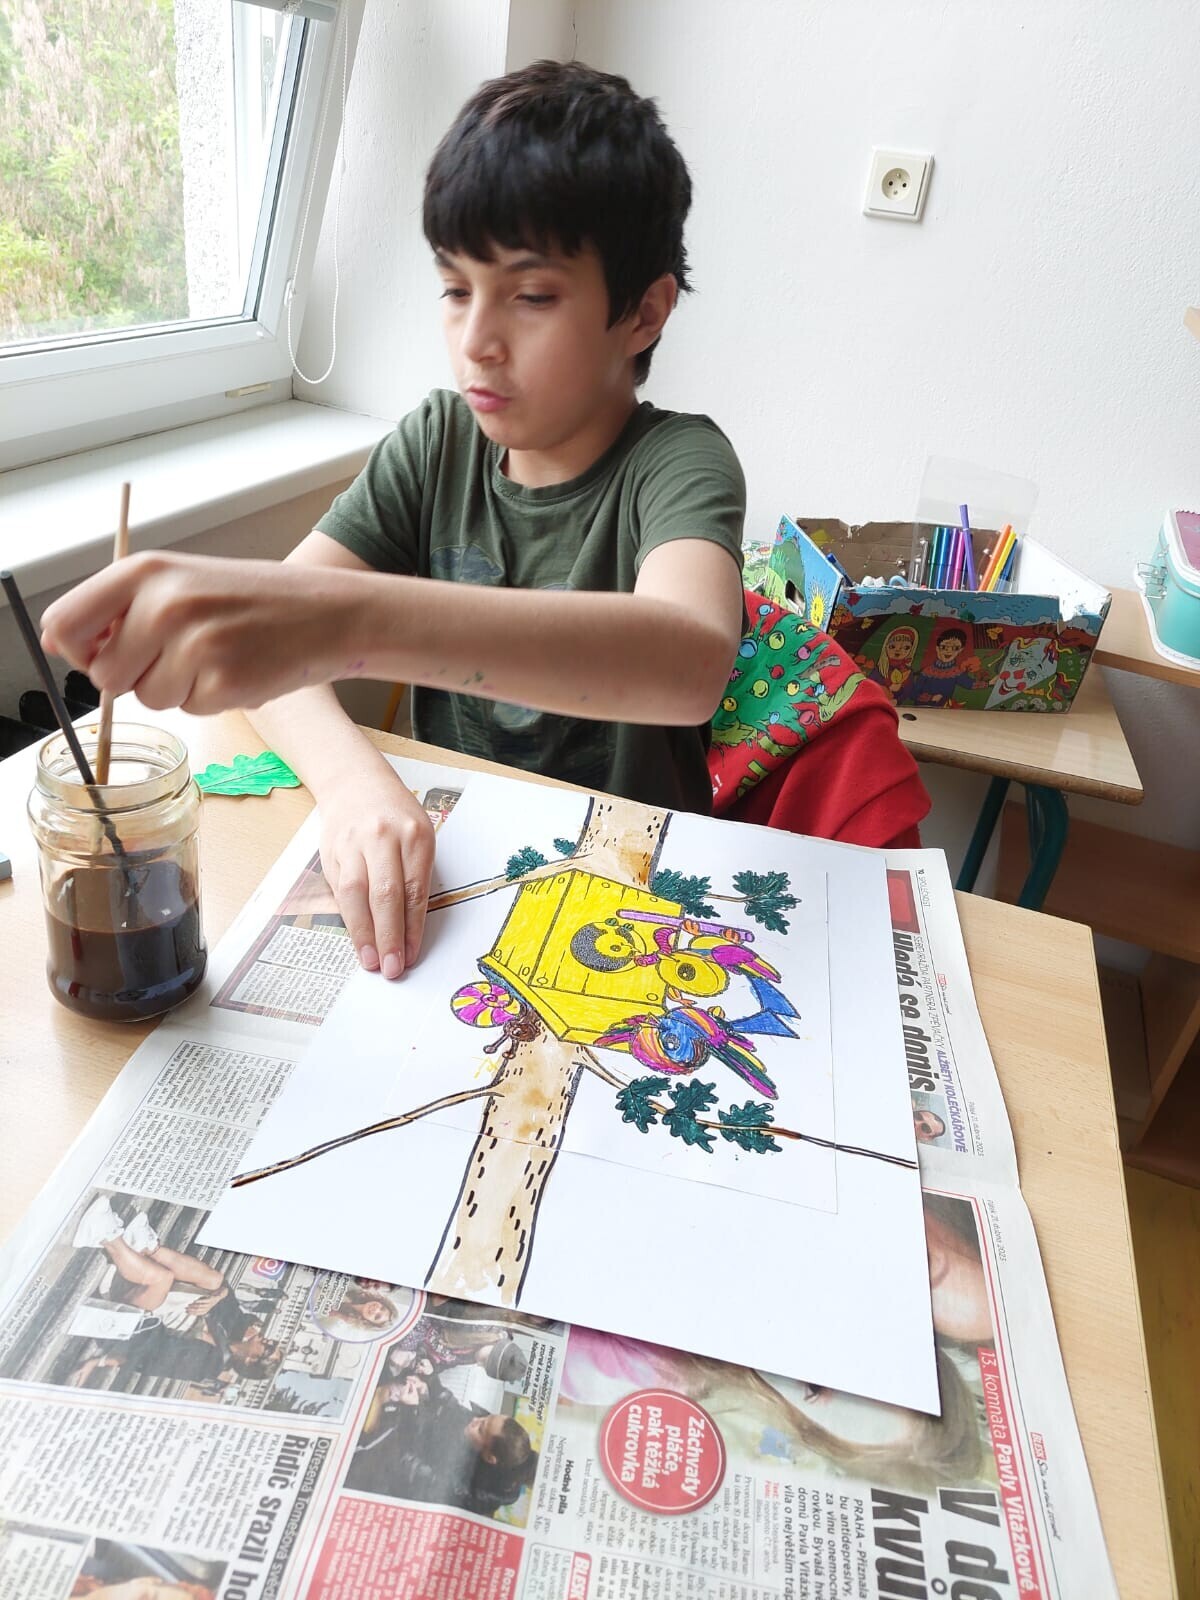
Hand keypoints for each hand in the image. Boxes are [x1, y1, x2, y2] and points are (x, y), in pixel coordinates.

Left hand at [40, 551, 362, 712]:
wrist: (325, 612)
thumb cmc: (250, 600)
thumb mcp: (180, 582)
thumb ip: (119, 607)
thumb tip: (59, 643)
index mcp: (146, 571)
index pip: (65, 623)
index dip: (77, 650)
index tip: (105, 652)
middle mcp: (165, 603)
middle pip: (103, 673)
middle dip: (134, 676)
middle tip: (179, 653)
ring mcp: (195, 643)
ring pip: (146, 698)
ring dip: (177, 689)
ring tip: (215, 658)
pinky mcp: (223, 681)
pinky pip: (189, 710)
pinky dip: (211, 700)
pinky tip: (238, 671)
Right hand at [186, 1289, 225, 1314]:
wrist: (222, 1293)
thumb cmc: (213, 1297)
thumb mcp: (207, 1302)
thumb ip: (201, 1304)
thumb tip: (193, 1305)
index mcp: (207, 1309)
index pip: (198, 1313)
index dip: (192, 1313)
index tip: (186, 1312)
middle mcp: (208, 1307)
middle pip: (199, 1310)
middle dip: (191, 1310)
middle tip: (186, 1308)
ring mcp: (211, 1304)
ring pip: (201, 1306)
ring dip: (194, 1306)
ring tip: (189, 1305)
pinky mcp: (212, 1299)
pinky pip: (205, 1301)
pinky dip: (200, 1301)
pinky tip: (195, 1301)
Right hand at [320, 770, 435, 976]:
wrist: (355, 783)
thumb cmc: (395, 815)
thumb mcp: (419, 836)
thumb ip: (414, 877)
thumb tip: (408, 930)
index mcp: (414, 836)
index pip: (414, 891)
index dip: (412, 928)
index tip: (411, 955)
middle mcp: (383, 838)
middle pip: (385, 896)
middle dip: (388, 937)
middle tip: (391, 968)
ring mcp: (353, 844)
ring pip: (357, 895)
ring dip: (363, 933)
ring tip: (370, 960)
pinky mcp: (331, 852)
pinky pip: (340, 890)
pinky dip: (348, 918)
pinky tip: (355, 937)